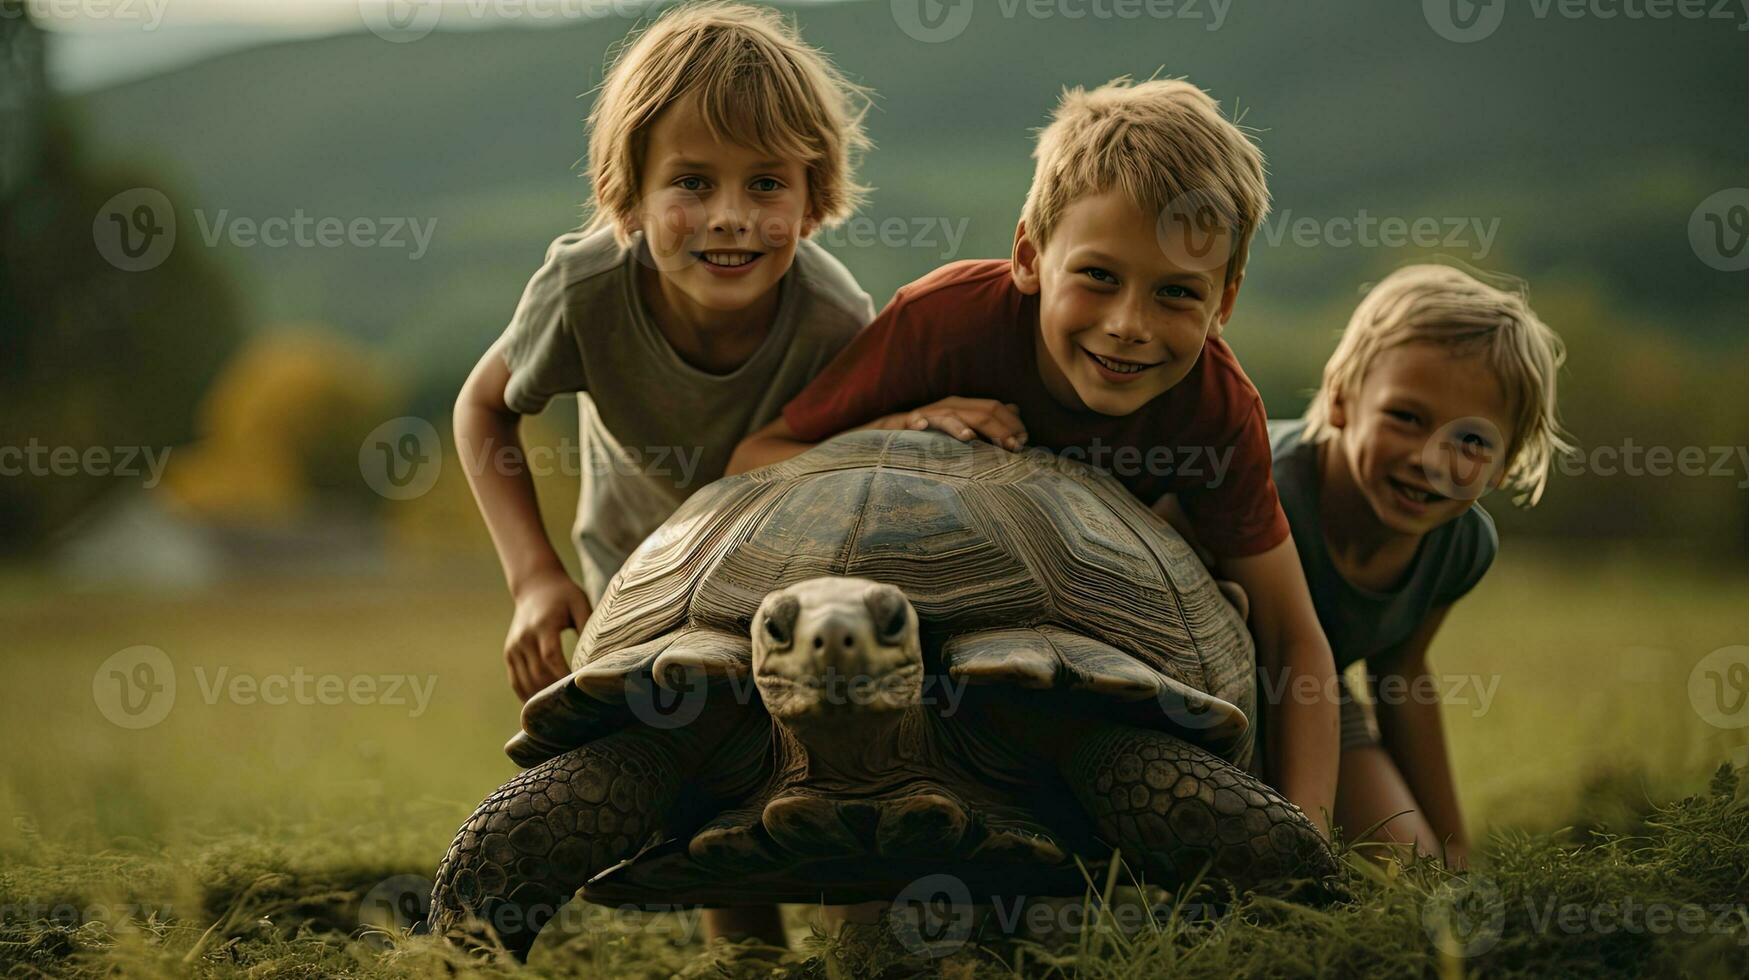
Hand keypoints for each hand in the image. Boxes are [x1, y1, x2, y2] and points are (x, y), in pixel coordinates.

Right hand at [505, 570, 590, 701]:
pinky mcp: (509, 653)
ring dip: (541, 697)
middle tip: (575, 705)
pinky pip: (516, 680)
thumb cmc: (564, 595)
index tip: (580, 689)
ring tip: (560, 711)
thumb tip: (600, 652)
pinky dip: (527, 695)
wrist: (535, 586)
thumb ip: (588, 624)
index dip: (563, 676)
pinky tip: (541, 706)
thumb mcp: (579, 602)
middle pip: (538, 673)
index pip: (550, 657)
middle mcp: (524, 638)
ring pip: (525, 681)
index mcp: (543, 625)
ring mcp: (513, 647)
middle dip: (555, 691)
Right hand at [871, 397, 1027, 451]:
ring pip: (951, 416)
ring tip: (972, 438)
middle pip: (980, 412)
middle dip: (999, 429)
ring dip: (962, 427)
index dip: (1012, 424)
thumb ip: (990, 418)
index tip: (1024, 443)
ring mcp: (930, 414)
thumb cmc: (935, 433)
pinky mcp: (907, 423)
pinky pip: (914, 421)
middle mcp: (950, 406)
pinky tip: (922, 427)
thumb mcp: (965, 425)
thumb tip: (1015, 409)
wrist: (894, 432)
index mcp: (965, 407)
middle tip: (1013, 448)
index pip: (995, 408)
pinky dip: (919, 423)